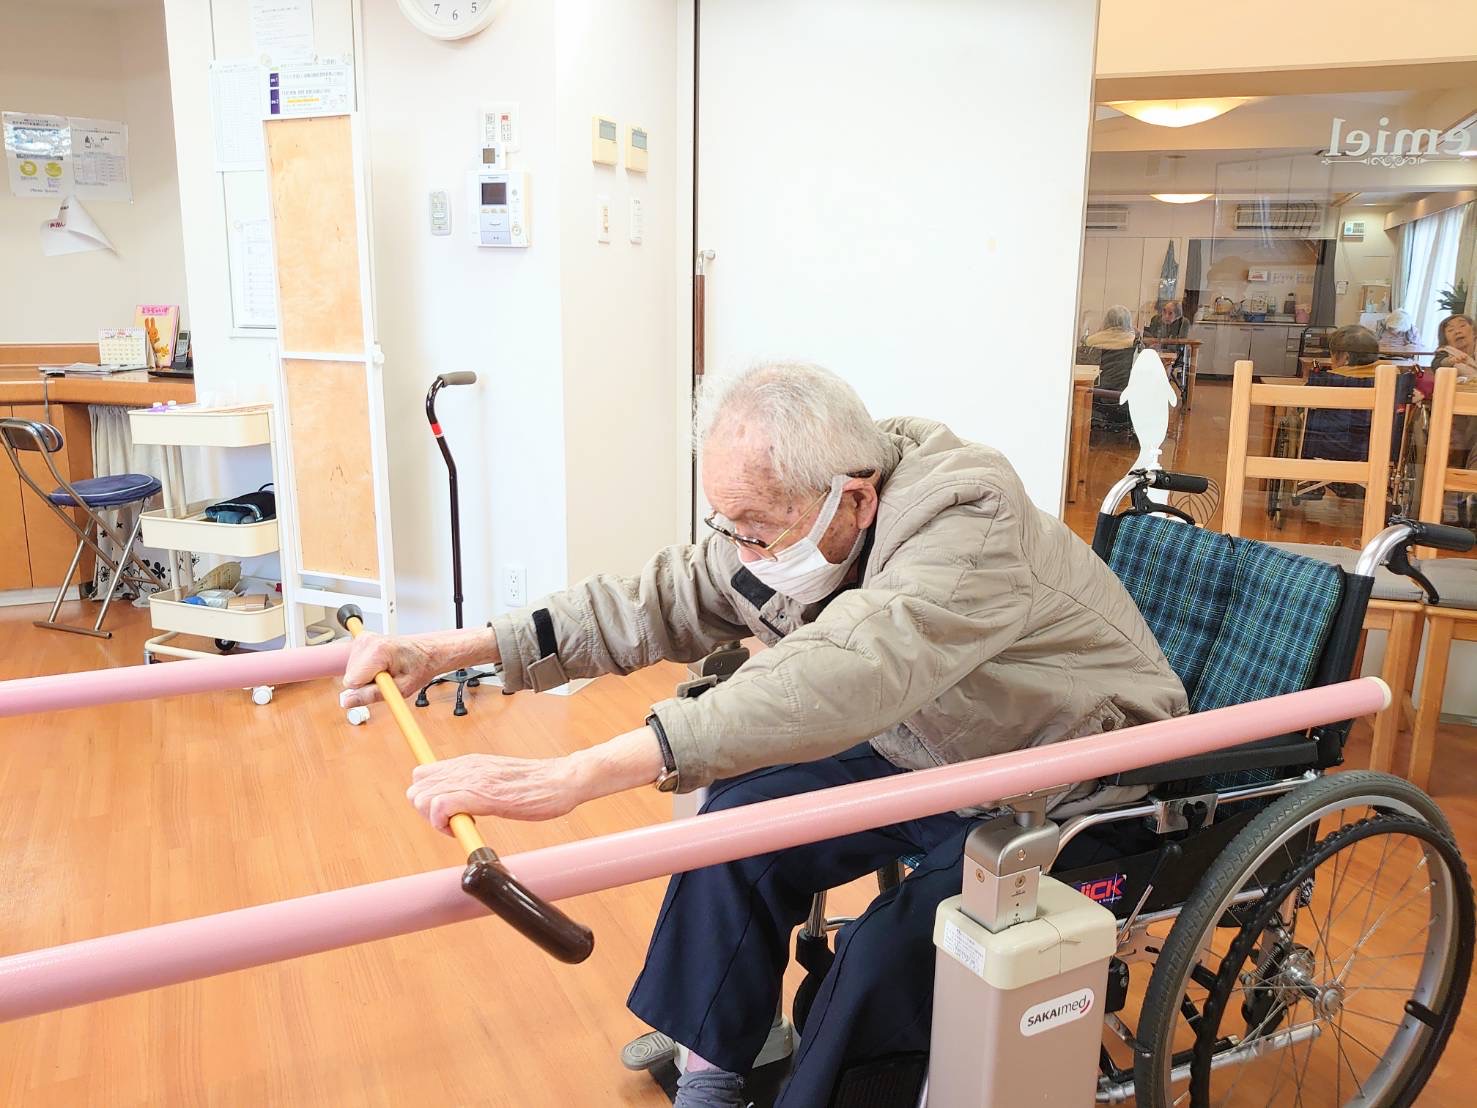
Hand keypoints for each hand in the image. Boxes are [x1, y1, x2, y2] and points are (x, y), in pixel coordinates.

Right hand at [340, 632, 447, 708]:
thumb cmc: (418, 667)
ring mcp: (363, 639)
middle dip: (366, 683)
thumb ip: (372, 695)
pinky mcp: (361, 640)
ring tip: (386, 670)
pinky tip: (380, 665)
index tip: (383, 685)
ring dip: (367, 676)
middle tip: (387, 678)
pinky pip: (354, 664)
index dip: (366, 690)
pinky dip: (366, 669)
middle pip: (350, 676)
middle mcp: (367, 641)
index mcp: (378, 651)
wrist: (426, 652)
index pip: (351, 681)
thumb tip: (347, 701)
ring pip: (351, 672)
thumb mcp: (401, 688)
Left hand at [407, 753, 582, 830]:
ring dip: (434, 818)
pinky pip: (441, 806)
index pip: (421, 775)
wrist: (562, 780)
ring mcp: (472, 779)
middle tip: (451, 821)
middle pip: (416, 789)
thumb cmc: (537, 784)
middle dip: (426, 811)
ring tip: (459, 825)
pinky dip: (443, 823)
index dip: (426, 798)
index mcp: (468, 762)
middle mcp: (465, 767)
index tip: (445, 813)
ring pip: (423, 797)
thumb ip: (476, 783)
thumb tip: (459, 800)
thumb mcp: (497, 777)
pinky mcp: (481, 794)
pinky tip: (464, 827)